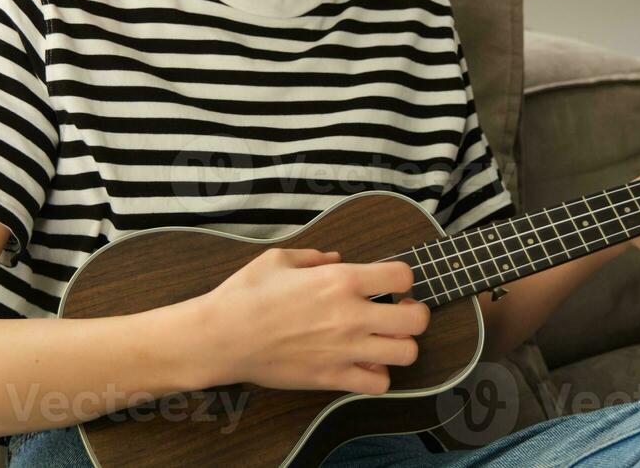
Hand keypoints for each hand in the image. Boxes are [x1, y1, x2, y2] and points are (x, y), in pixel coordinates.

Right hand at [198, 247, 428, 395]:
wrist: (222, 336)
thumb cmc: (246, 293)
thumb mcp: (279, 258)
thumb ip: (314, 256)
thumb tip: (334, 257)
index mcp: (340, 279)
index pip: (402, 275)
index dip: (403, 277)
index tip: (391, 282)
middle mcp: (351, 315)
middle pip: (417, 319)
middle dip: (415, 313)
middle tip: (398, 311)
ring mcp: (345, 350)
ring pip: (406, 353)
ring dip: (400, 345)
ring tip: (383, 339)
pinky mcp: (333, 377)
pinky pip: (379, 384)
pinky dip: (377, 375)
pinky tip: (363, 364)